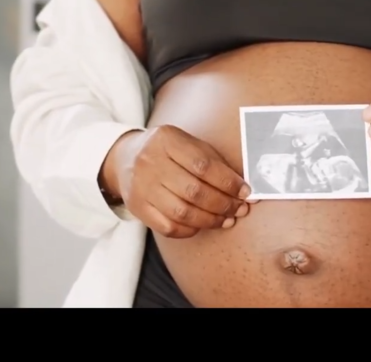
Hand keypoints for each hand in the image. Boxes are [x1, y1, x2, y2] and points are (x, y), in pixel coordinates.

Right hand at [100, 125, 254, 237]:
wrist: (125, 158)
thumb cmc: (169, 152)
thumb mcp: (189, 144)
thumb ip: (215, 163)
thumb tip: (244, 190)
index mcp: (167, 140)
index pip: (203, 165)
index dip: (228, 182)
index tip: (245, 192)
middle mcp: (151, 163)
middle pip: (194, 191)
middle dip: (223, 204)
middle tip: (240, 209)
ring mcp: (142, 187)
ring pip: (182, 212)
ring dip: (211, 220)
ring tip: (227, 219)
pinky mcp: (138, 208)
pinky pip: (168, 227)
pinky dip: (191, 229)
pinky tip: (203, 224)